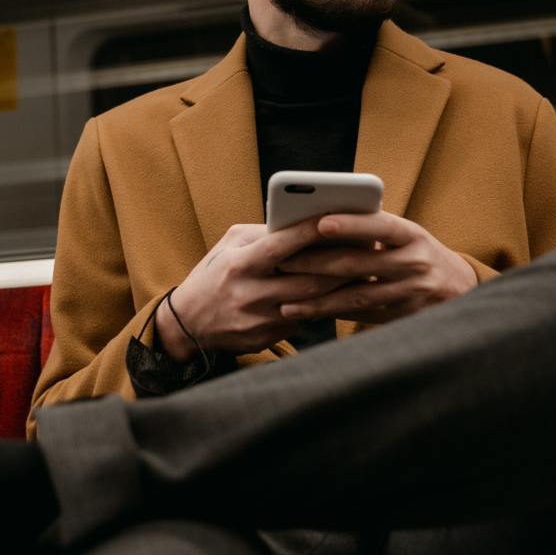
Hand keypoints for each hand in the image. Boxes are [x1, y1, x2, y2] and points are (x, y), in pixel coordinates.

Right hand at [158, 220, 352, 359]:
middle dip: (340, 263)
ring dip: (339, 287)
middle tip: (367, 248)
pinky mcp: (266, 338)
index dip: (309, 232)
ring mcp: (259, 320)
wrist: (188, 323)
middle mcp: (250, 293)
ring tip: (362, 269)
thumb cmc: (213, 274)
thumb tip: (299, 222)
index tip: (337, 217)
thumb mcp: (228, 246)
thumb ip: (262, 234)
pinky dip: (322, 305)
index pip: (280, 246)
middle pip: (307, 279)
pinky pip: (302, 320)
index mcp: (239, 264)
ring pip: (311, 302)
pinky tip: (340, 294)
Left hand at [273, 211, 478, 322]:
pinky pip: (362, 316)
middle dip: (317, 263)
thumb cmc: (418, 252)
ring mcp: (410, 293)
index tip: (319, 222)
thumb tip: (320, 225)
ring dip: (318, 298)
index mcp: (412, 234)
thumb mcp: (407, 235)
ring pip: (356, 296)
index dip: (351, 224)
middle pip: (359, 263)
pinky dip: (333, 314)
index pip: (380, 225)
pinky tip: (309, 313)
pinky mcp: (402, 317)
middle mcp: (414, 263)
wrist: (460, 288)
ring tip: (286, 298)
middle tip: (283, 262)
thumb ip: (374, 231)